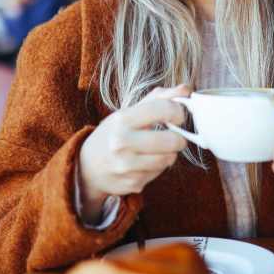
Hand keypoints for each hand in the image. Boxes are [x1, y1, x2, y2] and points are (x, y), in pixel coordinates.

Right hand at [78, 85, 190, 221]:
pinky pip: (159, 173)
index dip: (178, 112)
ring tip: (157, 149)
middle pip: (172, 140)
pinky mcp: (132, 183)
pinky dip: (158, 167)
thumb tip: (186, 89)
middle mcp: (122, 142)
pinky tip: (145, 162)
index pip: (163, 109)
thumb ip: (158, 98)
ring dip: (169, 154)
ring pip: (169, 159)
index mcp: (122, 119)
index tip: (178, 116)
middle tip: (174, 136)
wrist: (87, 166)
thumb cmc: (113, 133)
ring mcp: (126, 166)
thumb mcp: (129, 112)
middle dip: (179, 138)